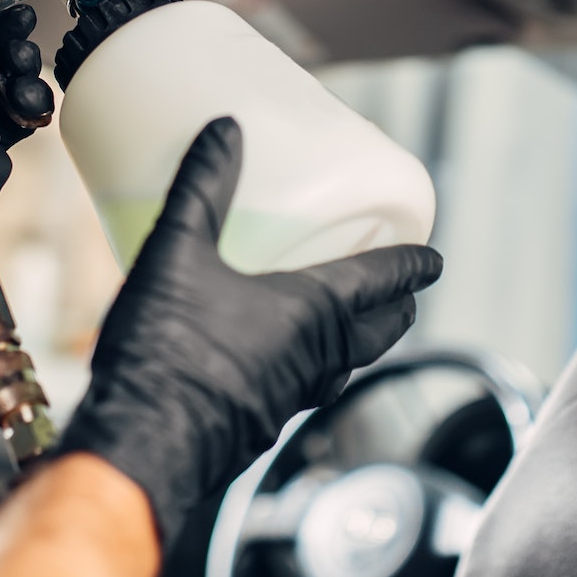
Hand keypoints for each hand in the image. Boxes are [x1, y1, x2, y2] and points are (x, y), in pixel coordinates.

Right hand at [59, 117, 442, 548]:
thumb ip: (204, 187)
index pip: (383, 283)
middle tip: (404, 294)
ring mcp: (291, 398)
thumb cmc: (166, 352)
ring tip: (348, 322)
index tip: (435, 260)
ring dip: (359, 342)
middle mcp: (316, 359)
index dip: (412, 267)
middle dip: (398, 311)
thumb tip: (226, 130)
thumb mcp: (179, 252)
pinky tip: (280, 358)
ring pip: (344, 365)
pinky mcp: (260, 423)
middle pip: (379, 333)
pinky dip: (315, 366)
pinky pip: (306, 387)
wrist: (141, 446)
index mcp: (312, 313)